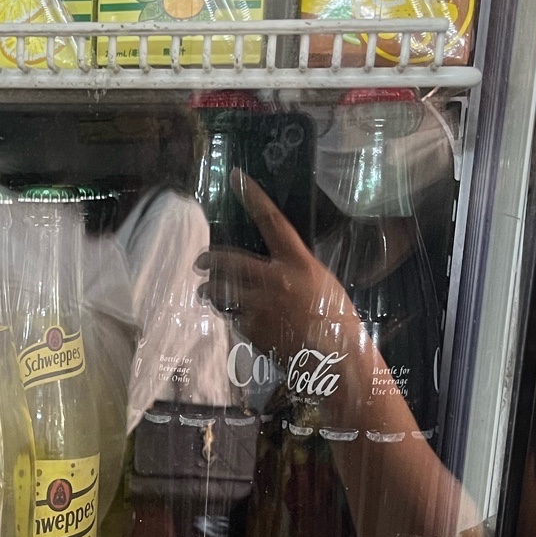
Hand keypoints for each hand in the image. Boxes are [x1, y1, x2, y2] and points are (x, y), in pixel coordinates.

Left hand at [198, 169, 363, 386]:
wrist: (335, 360)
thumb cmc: (335, 320)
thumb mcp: (321, 283)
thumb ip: (294, 271)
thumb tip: (269, 265)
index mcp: (299, 263)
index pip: (272, 221)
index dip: (253, 197)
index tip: (235, 177)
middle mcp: (276, 280)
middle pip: (228, 260)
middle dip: (208, 260)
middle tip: (200, 262)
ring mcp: (261, 305)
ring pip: (220, 291)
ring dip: (209, 291)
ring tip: (207, 292)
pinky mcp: (251, 329)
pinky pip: (232, 317)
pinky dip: (232, 317)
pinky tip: (242, 321)